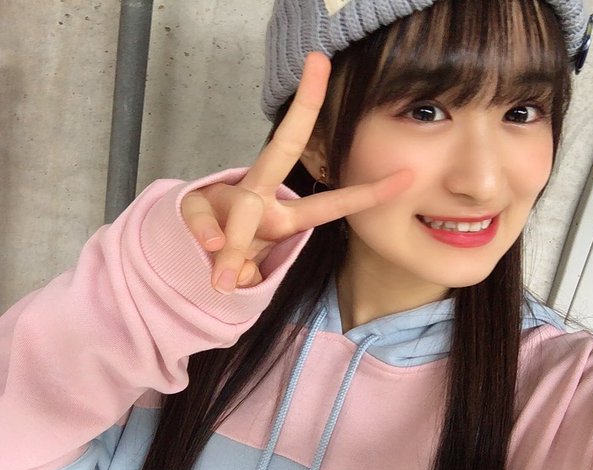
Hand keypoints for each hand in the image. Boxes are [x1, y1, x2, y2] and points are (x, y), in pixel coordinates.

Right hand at [181, 52, 411, 293]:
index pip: (330, 202)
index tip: (407, 176)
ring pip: (242, 208)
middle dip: (305, 106)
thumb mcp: (251, 265)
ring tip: (226, 282)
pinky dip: (206, 241)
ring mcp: (225, 195)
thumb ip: (253, 271)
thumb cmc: (228, 256)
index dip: (368, 193)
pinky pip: (202, 218)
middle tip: (320, 62)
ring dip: (236, 249)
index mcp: (282, 213)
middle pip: (284, 146)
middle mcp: (257, 194)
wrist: (182, 253)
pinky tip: (208, 261)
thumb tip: (241, 282)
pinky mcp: (193, 201)